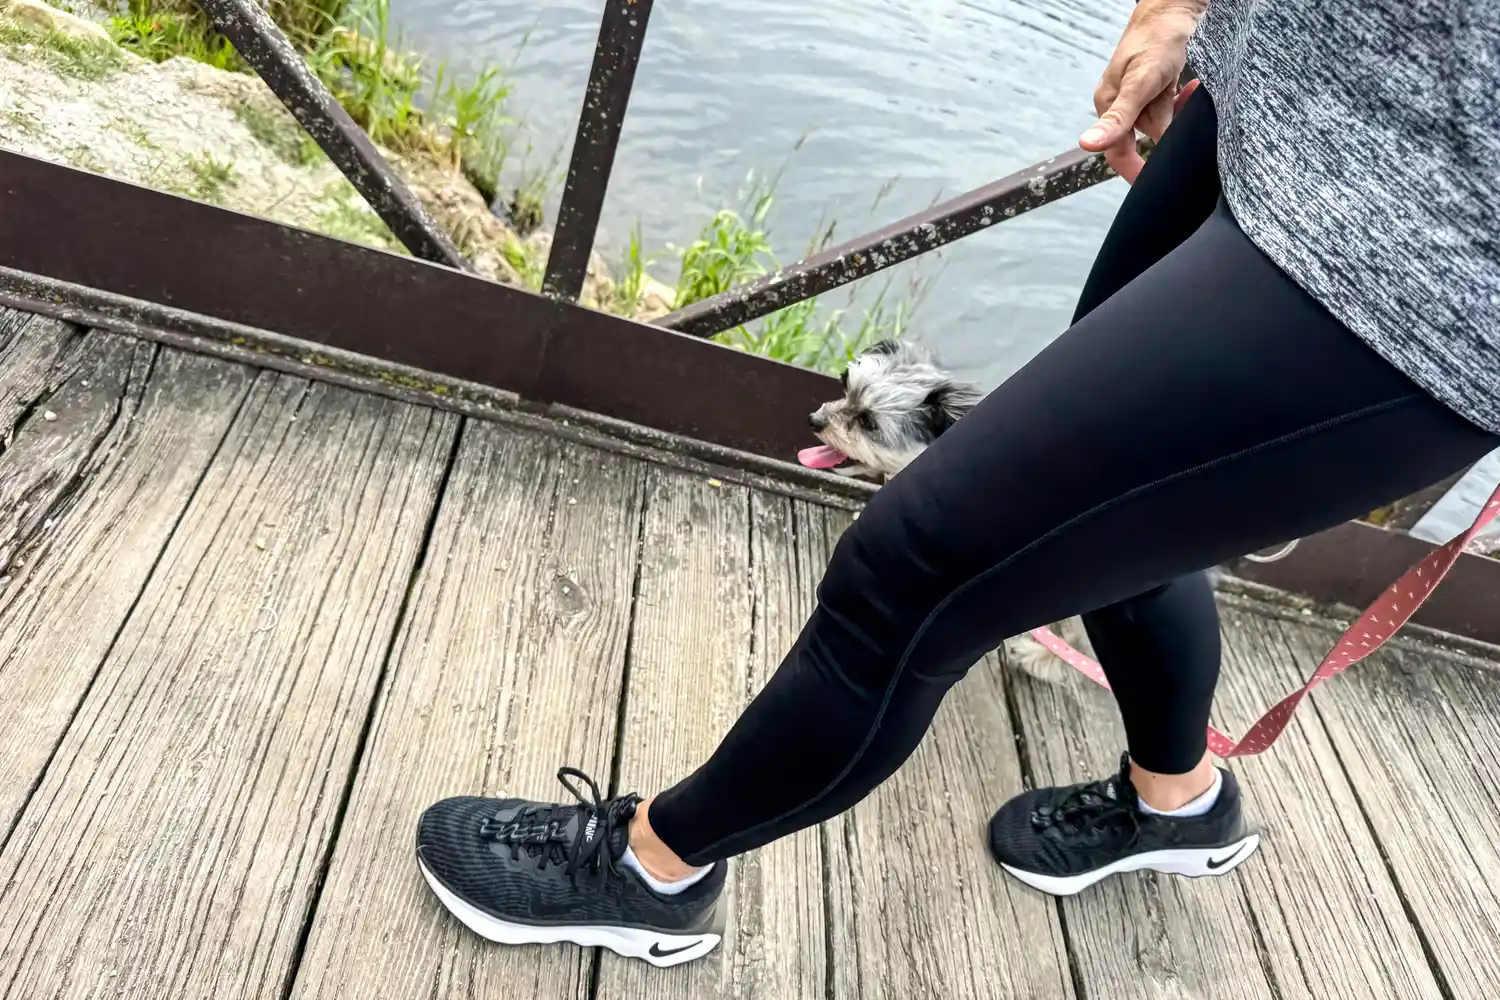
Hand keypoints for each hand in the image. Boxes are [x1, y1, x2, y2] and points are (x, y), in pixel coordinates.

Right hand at [1081, 0, 1205, 182]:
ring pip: (1163, 124)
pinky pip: (1171, 109)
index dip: (1136, 171)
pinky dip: (1184, 102)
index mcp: (1109, 105)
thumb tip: (1088, 144)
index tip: (1156, 184)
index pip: (1118, 152)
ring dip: (1179, 113)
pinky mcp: (1157, 90)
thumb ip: (1117, 118)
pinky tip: (1190, 87)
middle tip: (1180, 116)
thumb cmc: (1157, 38)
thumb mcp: (1139, 82)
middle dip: (1167, 130)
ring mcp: (1141, 98)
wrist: (1176, 7)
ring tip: (1185, 88)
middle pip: (1146, 138)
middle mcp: (1123, 105)